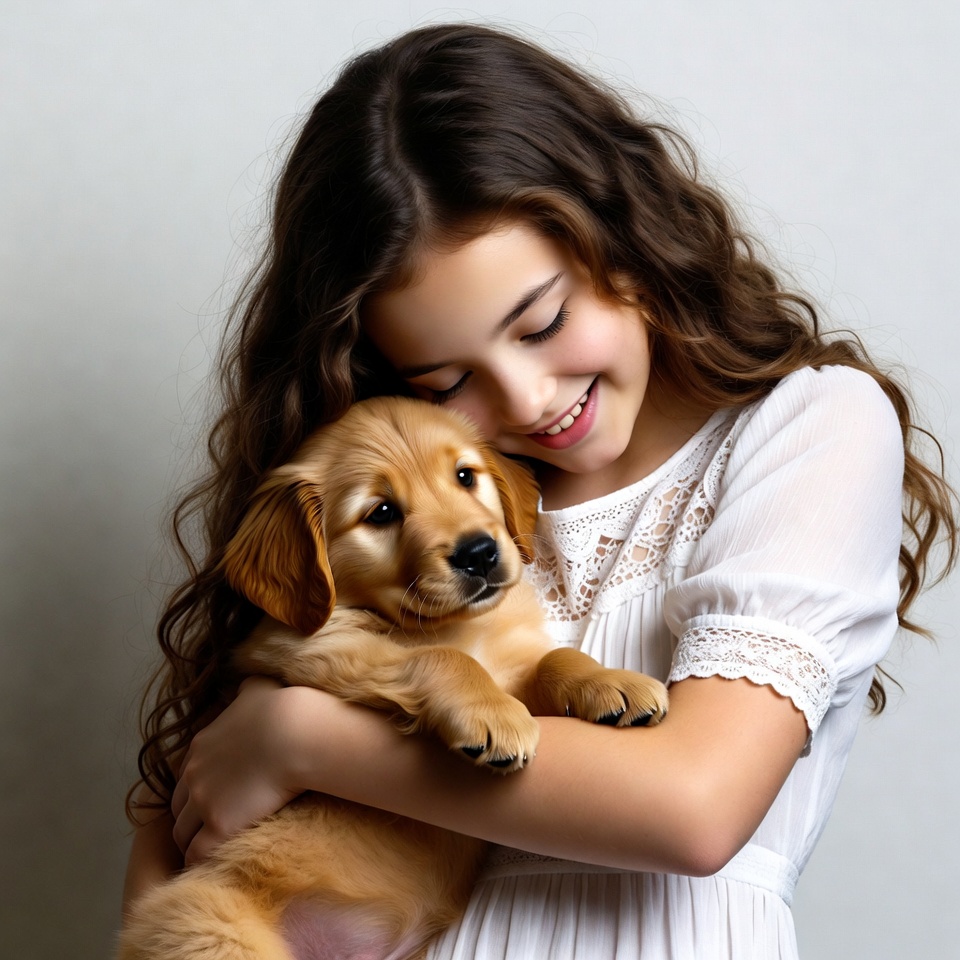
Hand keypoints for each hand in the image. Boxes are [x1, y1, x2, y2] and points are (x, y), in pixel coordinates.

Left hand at [171, 676, 305, 864]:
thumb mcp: (256, 689)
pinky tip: (216, 865)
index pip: (185, 779)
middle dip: (191, 821)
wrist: (295, 732)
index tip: (215, 801)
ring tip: (214, 854)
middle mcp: (193, 774)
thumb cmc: (281, 708)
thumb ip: (246, 690)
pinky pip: (197, 854)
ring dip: (195, 844)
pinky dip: (203, 862)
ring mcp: (203, 801)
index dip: (198, 792)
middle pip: (178, 810)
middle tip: (213, 831)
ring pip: (183, 835)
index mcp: (199, 747)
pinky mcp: (218, 825)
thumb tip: (248, 683)